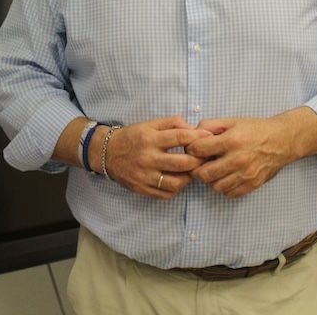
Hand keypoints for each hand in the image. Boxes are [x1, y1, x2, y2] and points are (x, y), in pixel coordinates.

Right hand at [97, 116, 211, 199]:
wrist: (107, 153)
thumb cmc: (133, 137)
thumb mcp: (150, 124)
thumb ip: (172, 123)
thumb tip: (194, 129)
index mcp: (150, 139)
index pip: (180, 137)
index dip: (198, 138)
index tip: (209, 138)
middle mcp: (147, 158)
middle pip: (182, 163)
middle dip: (199, 160)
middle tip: (205, 157)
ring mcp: (145, 176)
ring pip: (177, 182)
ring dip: (189, 177)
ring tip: (192, 170)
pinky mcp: (142, 189)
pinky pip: (166, 193)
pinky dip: (177, 188)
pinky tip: (179, 180)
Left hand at [187, 109, 316, 198]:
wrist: (282, 140)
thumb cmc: (255, 130)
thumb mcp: (232, 121)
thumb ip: (210, 125)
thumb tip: (193, 134)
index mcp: (232, 141)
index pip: (199, 150)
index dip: (191, 149)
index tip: (194, 149)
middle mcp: (238, 159)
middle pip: (204, 174)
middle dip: (197, 169)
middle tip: (199, 163)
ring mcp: (246, 174)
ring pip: (216, 186)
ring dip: (210, 180)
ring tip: (214, 170)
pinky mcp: (253, 184)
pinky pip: (229, 193)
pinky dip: (224, 187)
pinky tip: (225, 177)